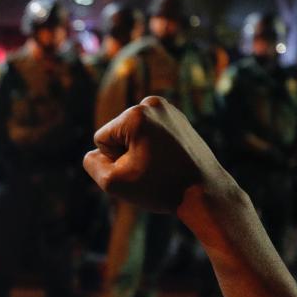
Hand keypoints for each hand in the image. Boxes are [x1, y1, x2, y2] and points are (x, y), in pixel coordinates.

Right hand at [83, 96, 232, 213]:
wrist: (204, 192)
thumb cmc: (159, 187)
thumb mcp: (113, 183)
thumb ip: (92, 164)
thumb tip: (96, 153)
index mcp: (136, 114)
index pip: (102, 139)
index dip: (114, 160)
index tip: (139, 170)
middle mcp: (152, 104)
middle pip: (118, 134)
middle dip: (127, 153)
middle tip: (152, 169)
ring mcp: (168, 109)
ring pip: (133, 135)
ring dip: (139, 151)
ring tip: (161, 165)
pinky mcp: (178, 118)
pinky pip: (150, 134)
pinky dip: (153, 148)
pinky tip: (168, 160)